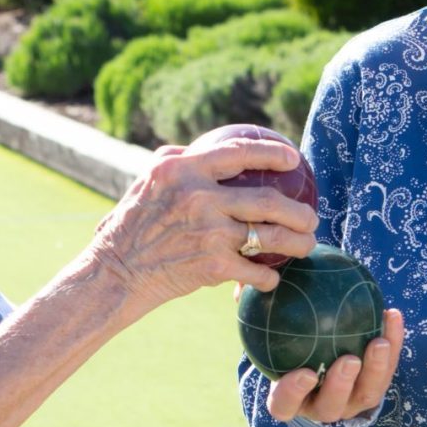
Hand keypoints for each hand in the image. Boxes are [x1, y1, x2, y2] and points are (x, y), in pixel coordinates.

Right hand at [88, 138, 317, 316]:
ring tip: (306, 244)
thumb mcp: (145, 181)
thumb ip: (176, 160)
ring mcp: (209, 232)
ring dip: (297, 243)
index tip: (293, 159)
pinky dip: (268, 276)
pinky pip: (255, 270)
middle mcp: (199, 197)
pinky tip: (272, 277)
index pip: (238, 153)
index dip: (272, 154)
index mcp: (183, 170)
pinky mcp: (213, 265)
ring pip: (270, 237)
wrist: (116, 272)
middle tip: (310, 217)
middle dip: (299, 211)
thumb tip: (203, 149)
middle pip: (267, 201)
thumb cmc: (130, 225)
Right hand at [264, 308, 405, 424]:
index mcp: (288, 399)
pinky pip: (387, 370)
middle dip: (341, 385)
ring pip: (366, 394)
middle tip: (349, 359)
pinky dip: (393, 344)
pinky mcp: (374, 388)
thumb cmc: (282, 341)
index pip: (285, 403)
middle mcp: (319, 406)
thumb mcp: (267, 329)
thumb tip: (243, 285)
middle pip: (330, 405)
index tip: (304, 372)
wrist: (314, 352)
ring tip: (380, 341)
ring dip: (376, 369)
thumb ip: (257, 313)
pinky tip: (392, 314)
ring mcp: (350, 402)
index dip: (293, 393)